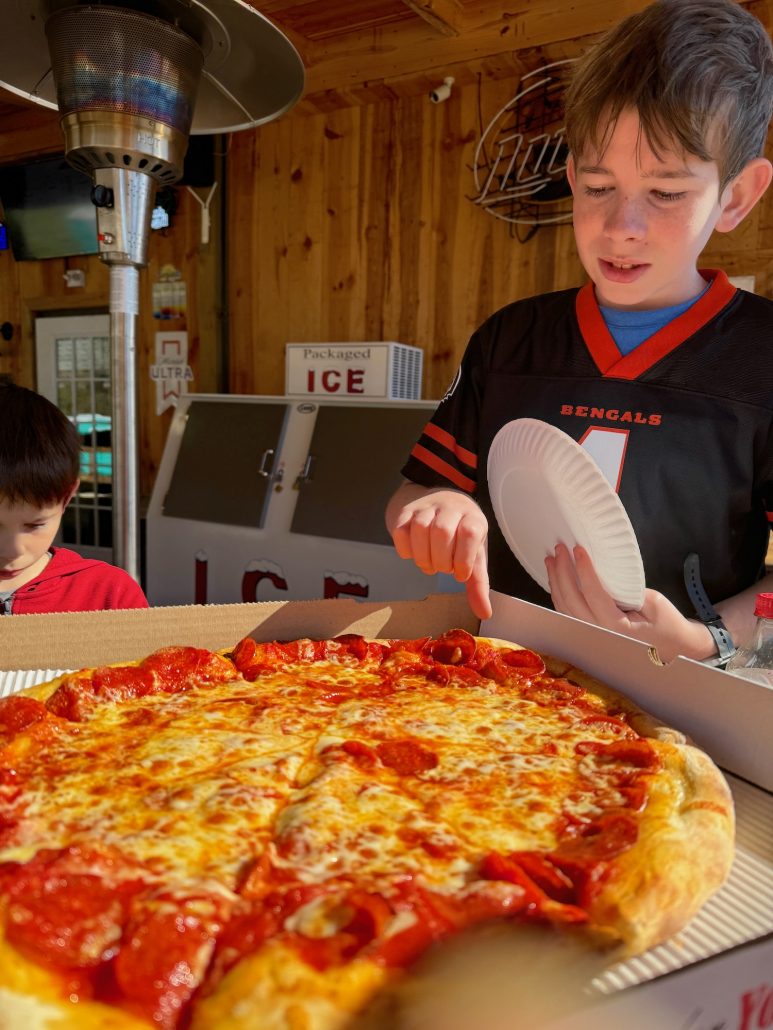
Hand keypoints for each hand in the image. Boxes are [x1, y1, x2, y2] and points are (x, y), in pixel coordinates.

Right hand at [388, 487, 491, 619]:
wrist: (438, 504)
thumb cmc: (460, 535)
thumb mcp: (474, 554)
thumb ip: (477, 583)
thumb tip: (484, 613)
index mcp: (473, 518)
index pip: (470, 533)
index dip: (464, 560)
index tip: (460, 574)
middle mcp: (451, 508)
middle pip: (442, 531)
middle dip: (440, 560)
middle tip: (442, 569)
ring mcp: (427, 507)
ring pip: (420, 528)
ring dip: (422, 556)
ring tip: (428, 565)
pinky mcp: (406, 511)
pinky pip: (400, 529)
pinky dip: (405, 549)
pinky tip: (413, 554)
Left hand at [545, 543, 712, 663]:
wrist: (674, 648)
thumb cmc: (668, 625)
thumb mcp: (653, 602)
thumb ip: (626, 589)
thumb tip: (601, 572)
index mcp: (617, 628)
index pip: (593, 595)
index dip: (583, 569)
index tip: (578, 549)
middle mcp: (600, 635)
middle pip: (571, 601)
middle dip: (562, 572)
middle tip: (559, 549)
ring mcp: (592, 637)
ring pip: (564, 609)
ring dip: (556, 583)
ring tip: (552, 560)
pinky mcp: (590, 634)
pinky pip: (568, 614)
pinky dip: (560, 595)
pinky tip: (557, 579)